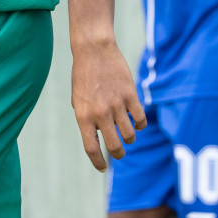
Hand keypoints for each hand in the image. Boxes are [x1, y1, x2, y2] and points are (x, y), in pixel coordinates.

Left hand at [70, 37, 145, 171]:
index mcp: (83, 116)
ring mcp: (116, 105)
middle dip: (118, 152)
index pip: (91, 148)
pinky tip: (136, 121)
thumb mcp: (78, 99)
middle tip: (119, 151)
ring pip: (130, 135)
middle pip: (114, 146)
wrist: (94, 50)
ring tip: (126, 132)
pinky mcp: (130, 96)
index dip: (98, 162)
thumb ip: (87, 119)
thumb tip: (97, 137)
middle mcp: (100, 114)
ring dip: (129, 137)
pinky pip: (140, 120)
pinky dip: (140, 125)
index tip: (103, 168)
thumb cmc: (84, 75)